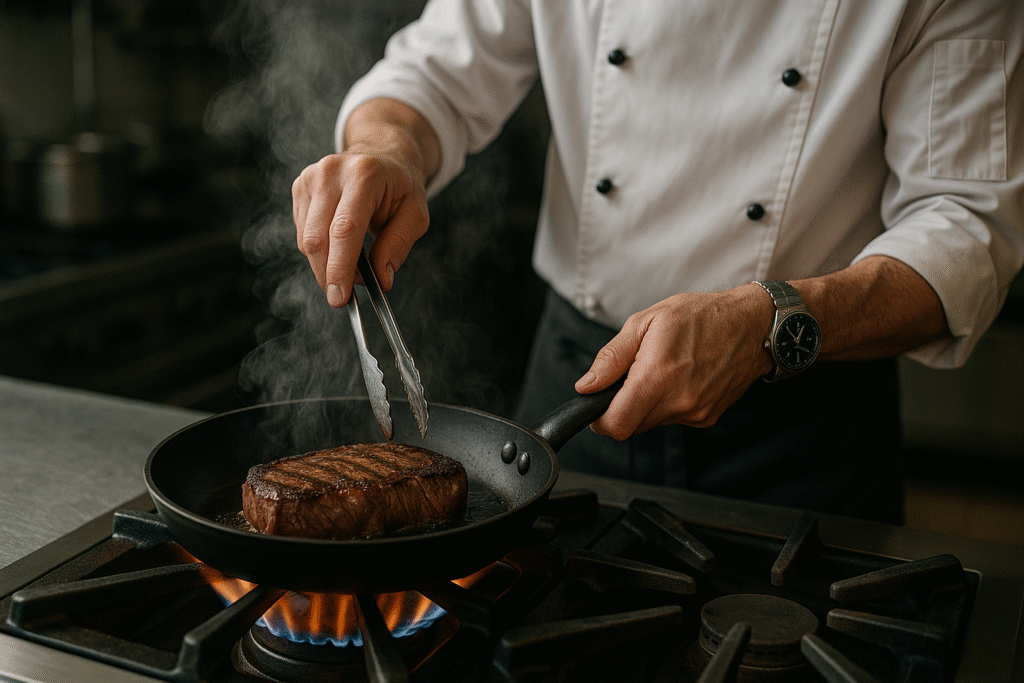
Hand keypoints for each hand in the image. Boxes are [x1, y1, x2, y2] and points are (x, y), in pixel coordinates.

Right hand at [291, 98, 438, 306]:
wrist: (381, 154)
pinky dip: (320, 251)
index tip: (339, 297)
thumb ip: (398, 246)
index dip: (340, 268)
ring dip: (325, 265)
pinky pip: (302, 233)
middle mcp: (331, 173)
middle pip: (317, 238)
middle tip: (344, 296)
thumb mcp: (415, 214)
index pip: (345, 229)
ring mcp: (310, 178)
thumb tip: (382, 279)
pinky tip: (339, 248)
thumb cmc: (400, 186)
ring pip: (305, 240)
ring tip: (351, 267)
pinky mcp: (299, 187)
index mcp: (364, 176)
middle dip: (328, 275)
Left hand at [574, 284, 773, 437]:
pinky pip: (673, 419)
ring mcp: (695, 413)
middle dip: (622, 406)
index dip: (600, 419)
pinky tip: (680, 378)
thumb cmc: (702, 316)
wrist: (752, 326)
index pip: (616, 424)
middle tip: (634, 375)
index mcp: (658, 376)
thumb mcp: (646, 321)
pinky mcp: (706, 418)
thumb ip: (611, 358)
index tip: (597, 406)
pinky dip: (667, 404)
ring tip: (662, 370)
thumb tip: (587, 386)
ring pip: (651, 423)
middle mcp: (678, 401)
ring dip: (646, 404)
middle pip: (631, 426)